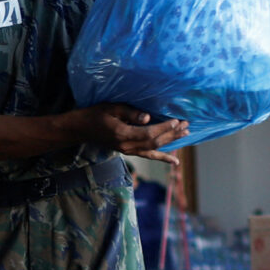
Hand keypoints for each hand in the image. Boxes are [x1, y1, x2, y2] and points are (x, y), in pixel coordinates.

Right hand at [73, 103, 188, 156]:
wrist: (82, 128)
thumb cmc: (96, 114)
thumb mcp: (112, 108)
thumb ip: (131, 113)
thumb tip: (148, 118)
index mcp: (123, 134)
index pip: (149, 133)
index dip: (165, 128)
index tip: (177, 120)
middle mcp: (127, 146)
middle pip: (155, 142)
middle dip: (172, 134)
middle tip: (186, 126)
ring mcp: (128, 151)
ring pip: (154, 149)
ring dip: (171, 142)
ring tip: (186, 134)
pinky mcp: (129, 151)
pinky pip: (148, 156)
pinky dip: (162, 158)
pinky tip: (175, 161)